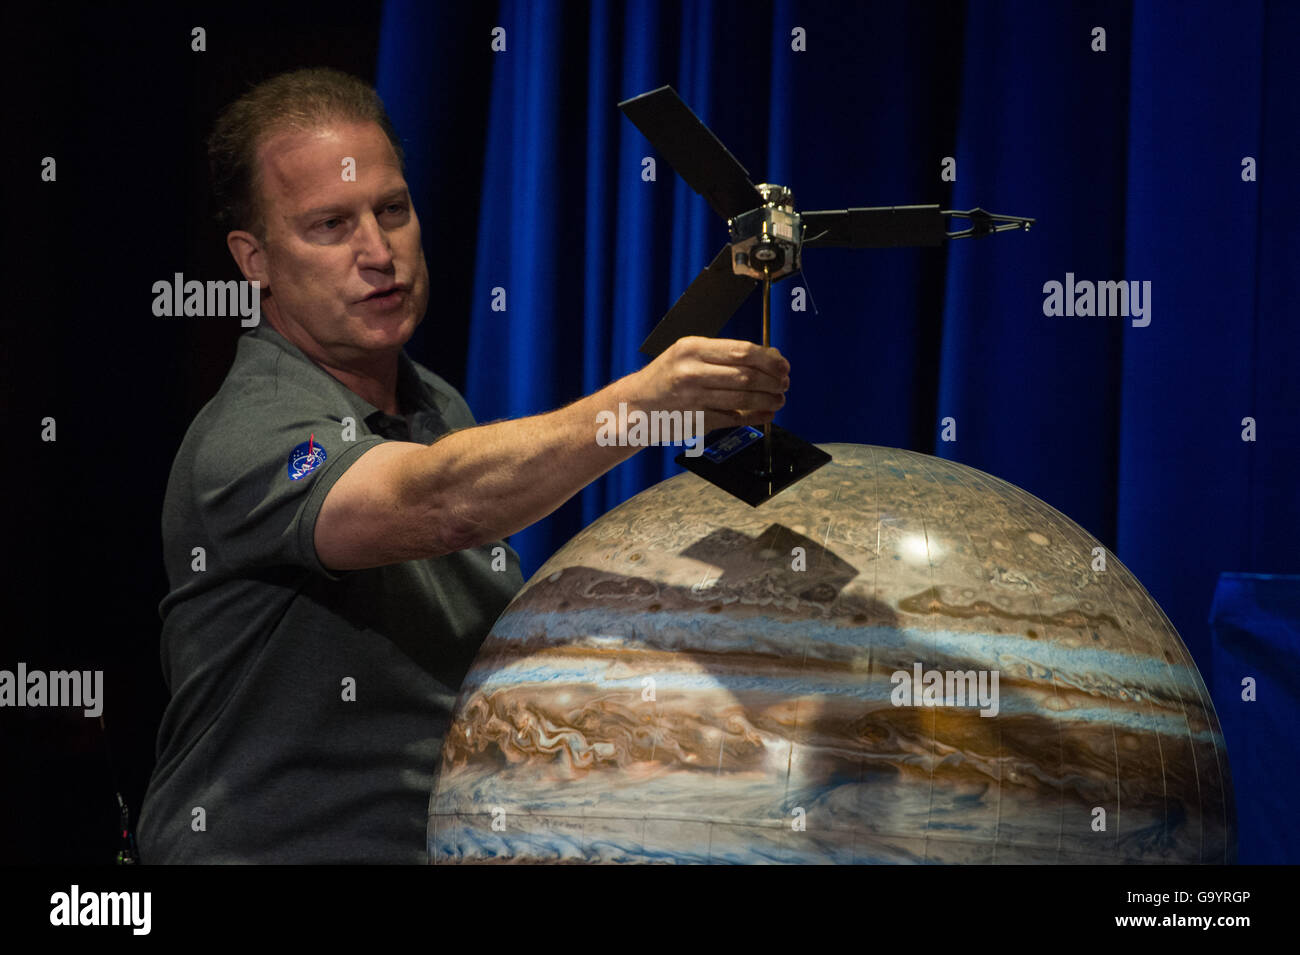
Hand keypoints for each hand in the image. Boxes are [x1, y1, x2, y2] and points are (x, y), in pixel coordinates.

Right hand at [631, 336, 789, 433]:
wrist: (636, 405)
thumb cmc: (666, 377)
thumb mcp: (688, 355)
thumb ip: (723, 355)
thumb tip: (769, 356)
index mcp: (692, 348)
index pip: (742, 350)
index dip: (769, 359)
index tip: (783, 365)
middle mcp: (691, 371)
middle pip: (746, 374)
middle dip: (772, 381)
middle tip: (784, 384)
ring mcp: (693, 397)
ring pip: (743, 398)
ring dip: (767, 400)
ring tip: (778, 400)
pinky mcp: (695, 420)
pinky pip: (733, 418)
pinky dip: (754, 417)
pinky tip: (765, 414)